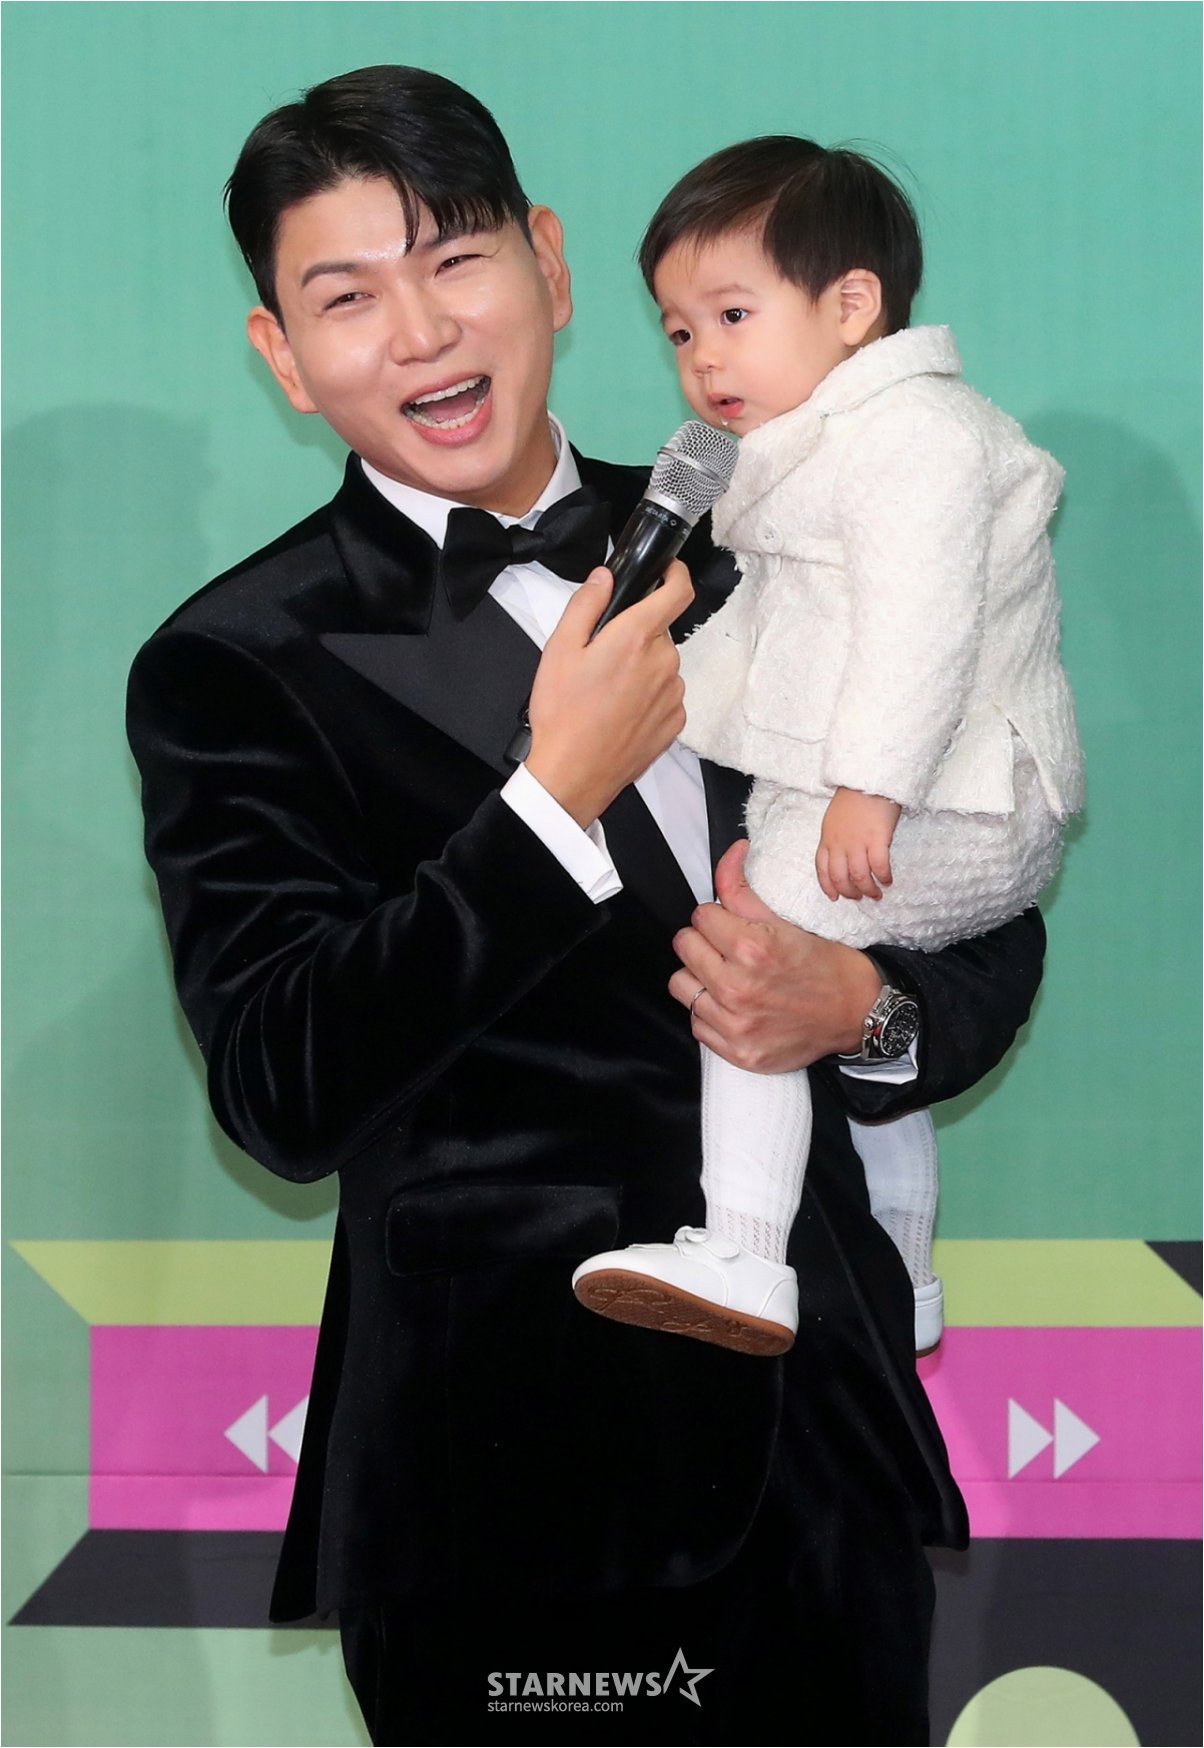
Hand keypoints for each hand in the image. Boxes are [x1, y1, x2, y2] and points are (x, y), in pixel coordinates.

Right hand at [525, 560, 692, 826]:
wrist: (574, 773)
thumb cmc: (563, 714)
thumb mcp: (559, 649)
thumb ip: (586, 604)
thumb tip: (605, 577)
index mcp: (635, 638)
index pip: (678, 591)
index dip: (676, 574)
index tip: (667, 571)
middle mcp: (663, 662)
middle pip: (658, 632)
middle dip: (635, 636)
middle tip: (600, 657)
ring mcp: (673, 694)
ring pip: (661, 664)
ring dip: (641, 668)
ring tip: (605, 692)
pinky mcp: (674, 721)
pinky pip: (665, 694)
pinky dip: (647, 696)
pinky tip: (618, 712)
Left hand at [669, 840, 882, 1070]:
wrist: (857, 1014)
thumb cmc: (827, 966)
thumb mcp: (786, 922)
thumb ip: (743, 890)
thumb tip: (731, 852)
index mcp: (752, 948)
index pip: (700, 916)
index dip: (716, 917)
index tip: (730, 925)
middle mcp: (738, 987)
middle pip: (684, 946)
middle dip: (704, 942)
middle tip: (728, 950)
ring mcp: (735, 1024)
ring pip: (681, 984)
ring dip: (699, 977)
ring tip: (726, 977)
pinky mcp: (737, 1051)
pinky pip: (696, 1022)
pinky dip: (710, 1013)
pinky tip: (735, 1006)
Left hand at [816, 788, 901, 902]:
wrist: (868, 778)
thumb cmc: (854, 796)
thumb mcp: (835, 818)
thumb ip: (837, 837)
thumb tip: (846, 854)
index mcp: (827, 838)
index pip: (822, 869)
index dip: (828, 886)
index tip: (835, 897)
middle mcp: (840, 844)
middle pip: (840, 878)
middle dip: (850, 892)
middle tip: (860, 897)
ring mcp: (858, 843)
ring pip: (859, 877)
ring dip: (868, 889)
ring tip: (876, 894)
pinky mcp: (877, 839)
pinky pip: (879, 866)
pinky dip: (883, 877)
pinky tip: (888, 880)